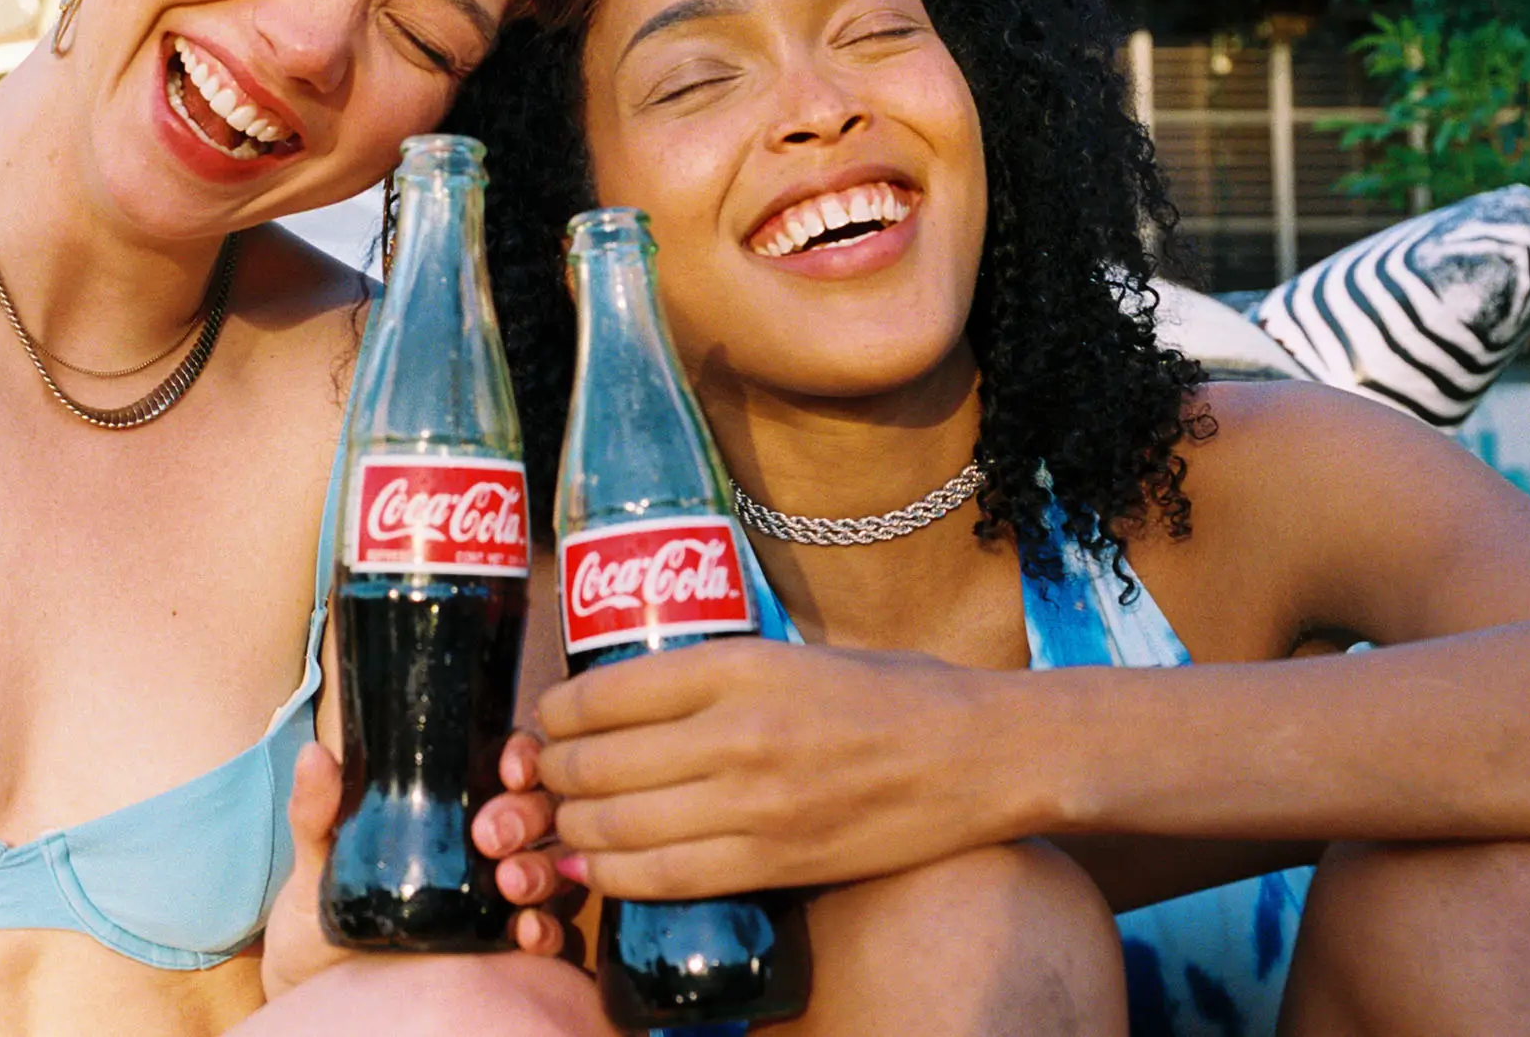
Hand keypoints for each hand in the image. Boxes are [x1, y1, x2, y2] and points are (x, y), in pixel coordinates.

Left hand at [260, 736, 578, 1003]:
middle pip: (538, 811)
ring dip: (539, 869)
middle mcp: (487, 846)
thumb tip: (314, 756)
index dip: (521, 757)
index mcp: (451, 807)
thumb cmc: (321, 912)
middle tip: (490, 836)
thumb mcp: (315, 857)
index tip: (509, 769)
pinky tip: (526, 930)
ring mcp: (500, 896)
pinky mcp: (505, 946)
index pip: (505, 765)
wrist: (316, 987)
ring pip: (551, 867)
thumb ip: (316, 810)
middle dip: (526, 815)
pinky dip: (547, 928)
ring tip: (508, 882)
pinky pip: (550, 932)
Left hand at [535, 638, 1029, 901]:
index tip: (551, 720)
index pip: (602, 695)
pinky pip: (663, 878)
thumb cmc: (891, 693)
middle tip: (548, 773)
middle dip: (554, 774)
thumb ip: (712, 674)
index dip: (556, 715)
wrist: (982, 754)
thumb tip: (627, 696)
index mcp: (737, 664)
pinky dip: (611, 876)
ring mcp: (753, 803)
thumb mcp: (790, 652)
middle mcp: (736, 731)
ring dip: (572, 827)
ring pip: (616, 827)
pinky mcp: (773, 862)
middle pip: (596, 764)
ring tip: (567, 819)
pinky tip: (596, 866)